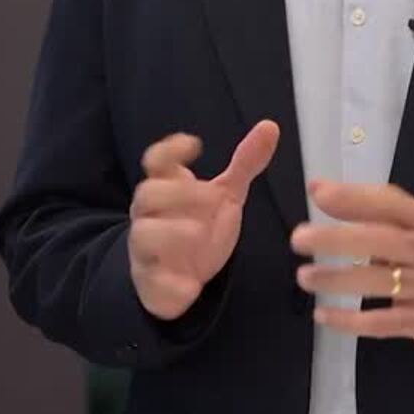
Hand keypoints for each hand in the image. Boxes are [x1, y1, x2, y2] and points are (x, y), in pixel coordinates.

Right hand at [128, 120, 279, 320]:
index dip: (170, 150)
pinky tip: (191, 286)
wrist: (181, 274)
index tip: (195, 145)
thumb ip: (245, 163)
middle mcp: (150, 216)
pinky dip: (170, 285)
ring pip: (142, 236)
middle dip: (176, 193)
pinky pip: (153, 283)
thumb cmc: (199, 225)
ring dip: (168, 233)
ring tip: (197, 233)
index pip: (156, 161)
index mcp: (166, 188)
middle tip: (210, 196)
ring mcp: (148, 249)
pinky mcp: (152, 282)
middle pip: (146, 194)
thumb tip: (270, 126)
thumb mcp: (226, 194)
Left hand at [290, 180, 413, 356]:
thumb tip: (318, 188)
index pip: (390, 203)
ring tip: (304, 277)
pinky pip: (381, 323)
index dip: (353, 197)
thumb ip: (375, 209)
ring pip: (377, 281)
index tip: (317, 192)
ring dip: (337, 280)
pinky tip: (323, 315)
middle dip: (337, 239)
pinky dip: (349, 321)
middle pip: (381, 240)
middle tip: (299, 239)